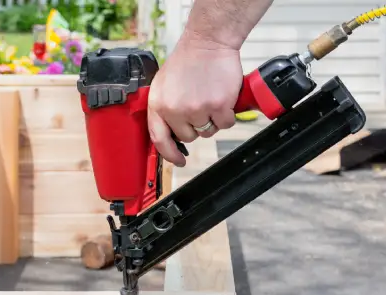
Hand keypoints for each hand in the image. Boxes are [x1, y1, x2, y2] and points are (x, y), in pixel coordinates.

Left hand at [147, 33, 243, 165]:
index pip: (159, 139)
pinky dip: (227, 115)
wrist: (208, 42)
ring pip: (207, 132)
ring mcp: (196, 109)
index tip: (178, 161)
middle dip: (195, 127)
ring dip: (212, 120)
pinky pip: (225, 124)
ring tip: (209, 98)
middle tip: (199, 107)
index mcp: (158, 105)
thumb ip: (163, 109)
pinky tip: (223, 99)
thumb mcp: (162, 85)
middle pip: (187, 137)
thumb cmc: (187, 61)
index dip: (169, 154)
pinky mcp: (218, 106)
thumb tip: (169, 134)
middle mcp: (175, 110)